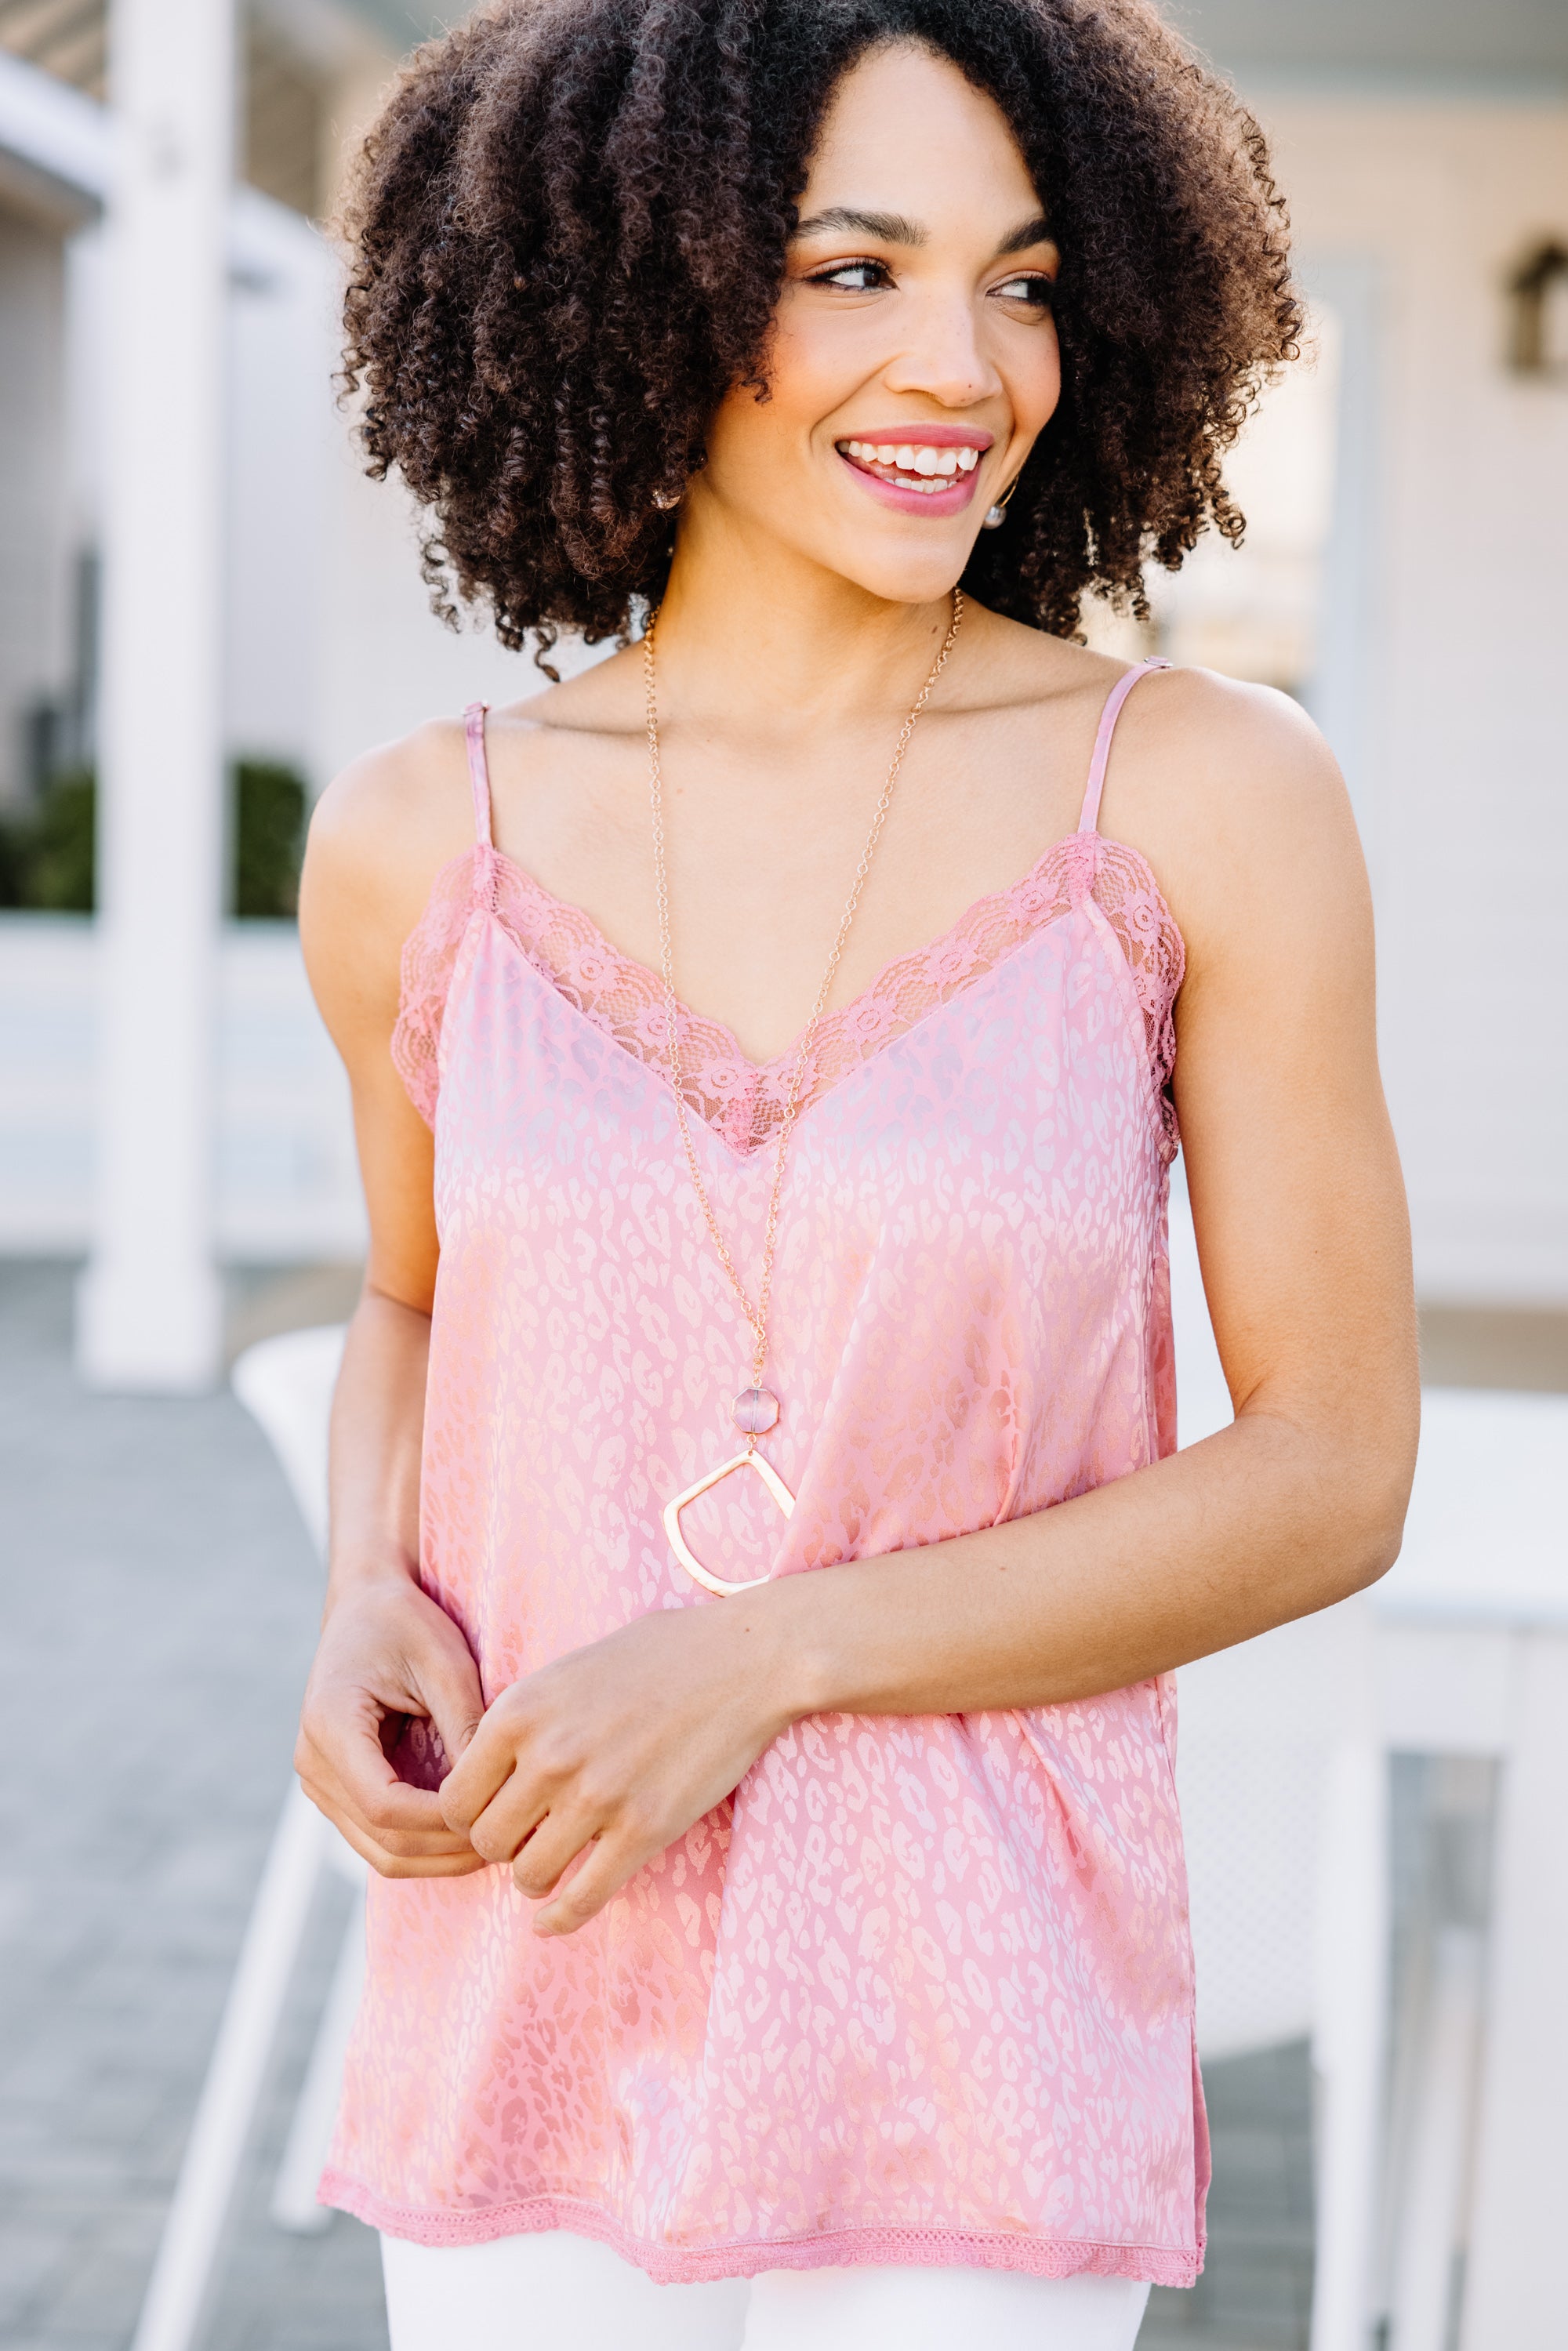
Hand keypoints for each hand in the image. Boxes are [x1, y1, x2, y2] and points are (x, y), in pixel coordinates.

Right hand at [295, 1572, 487, 1876]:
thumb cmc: (405, 1623)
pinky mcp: (338, 1789)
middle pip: (380, 1839)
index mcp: (330, 1724)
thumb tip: (496, 1789)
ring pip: (378, 1851)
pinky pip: (378, 1837)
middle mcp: (313, 1761)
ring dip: (436, 1858)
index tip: (492, 1814)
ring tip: (493, 1843)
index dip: (440, 1822)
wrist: (365, 1606)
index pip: (384, 1805)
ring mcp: (321, 1781)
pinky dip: (424, 1845)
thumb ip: (466, 1724)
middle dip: (445, 1850)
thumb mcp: (445, 1661)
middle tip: (506, 1842)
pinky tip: (468, 1833)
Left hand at [438, 1594, 800, 1934]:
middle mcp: (550, 1756)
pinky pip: (583, 1898)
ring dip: (536, 1875)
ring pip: (529, 1874)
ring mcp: (598, 1795)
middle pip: (486, 1842)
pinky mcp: (645, 1827)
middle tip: (528, 1834)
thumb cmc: (657, 1655)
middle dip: (503, 1845)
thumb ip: (522, 1719)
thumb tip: (482, 1768)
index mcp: (520, 1712)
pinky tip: (553, 1918)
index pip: (455, 1799)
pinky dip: (562, 1917)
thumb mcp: (567, 1670)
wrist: (742, 1660)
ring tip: (554, 1859)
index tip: (494, 1811)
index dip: (469, 1814)